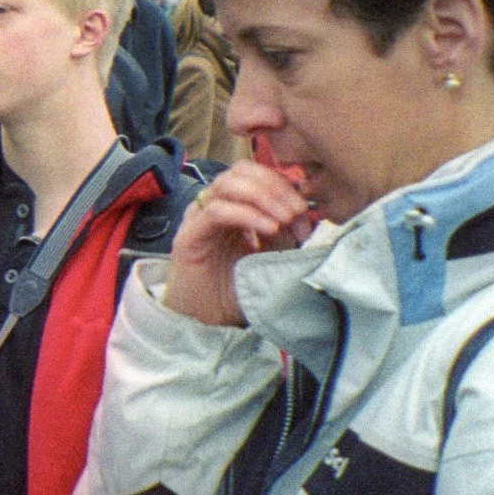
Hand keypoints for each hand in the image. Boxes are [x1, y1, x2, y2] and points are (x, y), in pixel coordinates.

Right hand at [163, 161, 318, 327]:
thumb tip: (304, 214)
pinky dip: (247, 215)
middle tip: (295, 212)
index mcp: (231, 208)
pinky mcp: (189, 236)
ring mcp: (198, 219)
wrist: (206, 324)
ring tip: (282, 220)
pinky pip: (217, 211)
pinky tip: (268, 229)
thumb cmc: (235, 291)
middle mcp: (212, 207)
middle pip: (240, 171)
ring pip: (227, 184)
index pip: (255, 175)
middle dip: (274, 187)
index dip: (283, 185)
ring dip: (262, 196)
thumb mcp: (271, 255)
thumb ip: (285, 231)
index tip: (304, 212)